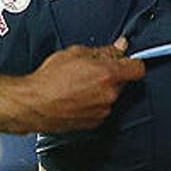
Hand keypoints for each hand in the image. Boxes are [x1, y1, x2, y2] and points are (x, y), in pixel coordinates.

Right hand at [8, 38, 144, 132]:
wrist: (33, 104)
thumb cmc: (49, 79)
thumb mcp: (76, 53)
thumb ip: (104, 51)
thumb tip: (120, 47)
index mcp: (108, 75)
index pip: (138, 69)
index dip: (132, 63)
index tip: (127, 60)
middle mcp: (109, 95)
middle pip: (124, 82)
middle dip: (113, 75)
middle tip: (93, 70)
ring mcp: (103, 111)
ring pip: (112, 96)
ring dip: (103, 90)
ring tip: (80, 85)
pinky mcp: (94, 123)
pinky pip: (102, 108)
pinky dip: (95, 103)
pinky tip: (77, 97)